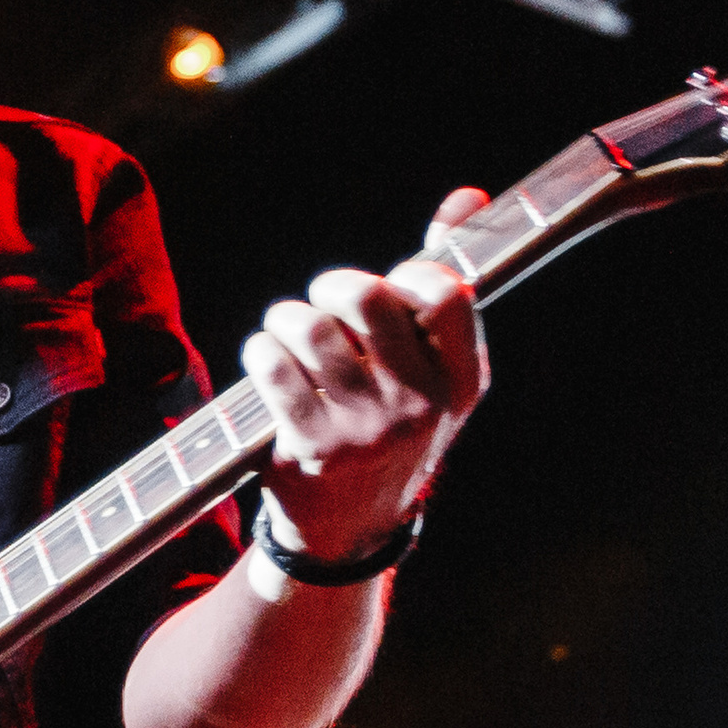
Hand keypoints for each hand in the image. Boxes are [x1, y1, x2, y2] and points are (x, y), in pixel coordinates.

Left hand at [242, 189, 489, 566]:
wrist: (351, 530)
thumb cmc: (391, 428)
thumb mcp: (434, 372)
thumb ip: (443, 286)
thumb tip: (467, 198)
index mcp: (460, 383)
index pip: (446, 294)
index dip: (408, 275)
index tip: (389, 289)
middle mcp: (419, 406)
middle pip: (370, 298)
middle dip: (335, 285)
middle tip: (323, 300)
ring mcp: (365, 428)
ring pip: (312, 327)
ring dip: (287, 319)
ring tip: (287, 334)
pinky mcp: (311, 445)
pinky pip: (273, 364)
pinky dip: (261, 351)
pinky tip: (267, 362)